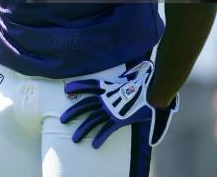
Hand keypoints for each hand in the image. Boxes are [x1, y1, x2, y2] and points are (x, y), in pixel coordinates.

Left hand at [60, 60, 178, 148]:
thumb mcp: (134, 75)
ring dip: (83, 129)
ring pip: (93, 120)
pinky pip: (107, 130)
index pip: (90, 86)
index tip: (68, 89)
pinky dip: (100, 137)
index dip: (79, 87)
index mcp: (110, 86)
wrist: (154, 91)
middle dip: (73, 112)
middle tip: (62, 119)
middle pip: (86, 105)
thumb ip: (128, 75)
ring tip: (74, 139)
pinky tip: (94, 145)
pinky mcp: (120, 119)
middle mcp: (108, 98)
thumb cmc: (145, 82)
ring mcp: (113, 109)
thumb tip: (129, 70)